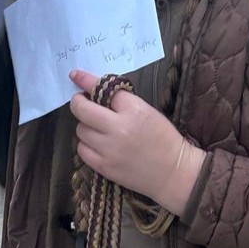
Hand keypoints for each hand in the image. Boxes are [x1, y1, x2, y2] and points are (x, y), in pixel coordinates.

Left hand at [69, 69, 204, 214]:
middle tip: (82, 102)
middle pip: (82, 110)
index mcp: (134, 110)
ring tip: (98, 128)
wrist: (173, 172)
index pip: (103, 90)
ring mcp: (109, 150)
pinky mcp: (104, 167)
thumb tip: (95, 91)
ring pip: (80, 130)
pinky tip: (97, 144)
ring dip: (86, 126)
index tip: (75, 74)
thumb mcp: (148, 111)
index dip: (86, 81)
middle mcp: (118, 129)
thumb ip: (122, 101)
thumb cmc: (163, 138)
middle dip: (78, 103)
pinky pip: (82, 149)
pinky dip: (86, 144)